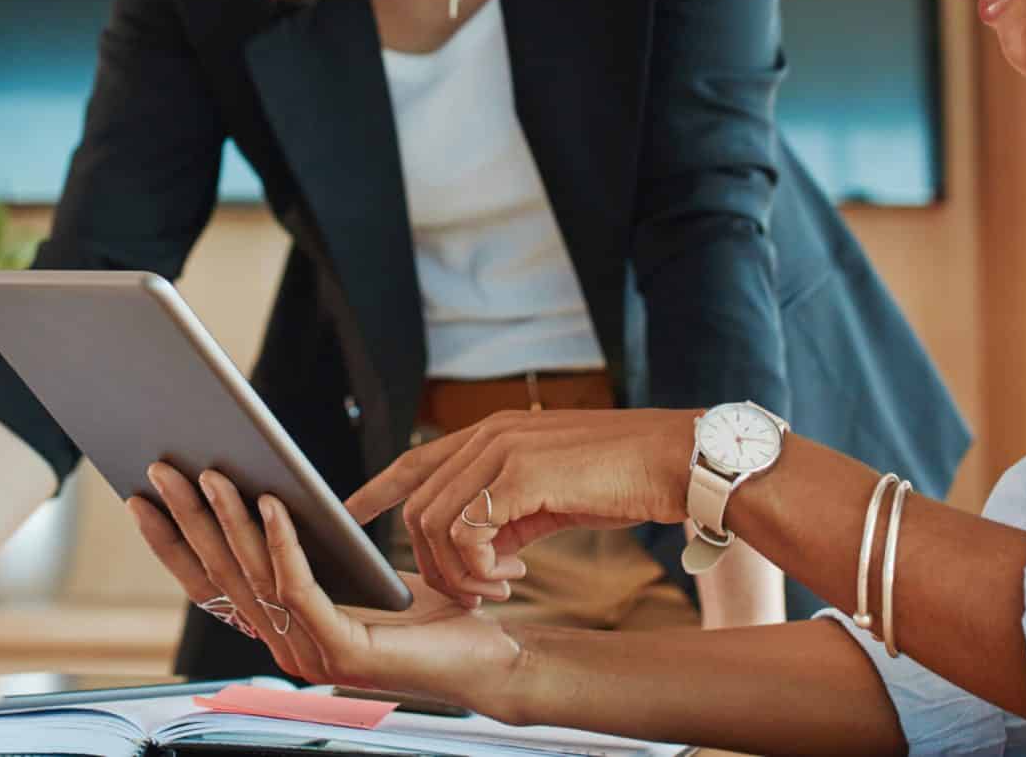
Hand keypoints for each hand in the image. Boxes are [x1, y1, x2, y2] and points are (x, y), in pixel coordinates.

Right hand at [127, 463, 522, 701]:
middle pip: (220, 575)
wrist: (488, 657)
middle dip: (186, 518)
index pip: (207, 585)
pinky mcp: (343, 652)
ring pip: (254, 577)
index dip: (170, 543)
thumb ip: (304, 548)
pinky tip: (274, 503)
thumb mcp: (350, 570)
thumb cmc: (425, 611)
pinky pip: (300, 587)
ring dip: (228, 520)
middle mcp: (284, 648)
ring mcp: (310, 655)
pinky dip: (282, 542)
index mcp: (280, 631)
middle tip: (162, 468)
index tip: (140, 496)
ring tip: (213, 472)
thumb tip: (257, 488)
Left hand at [343, 409, 696, 606]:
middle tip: (477, 591)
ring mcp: (501, 451)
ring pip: (434, 524)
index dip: (378, 488)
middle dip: (434, 563)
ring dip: (459, 572)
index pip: (416, 461)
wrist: (676, 461)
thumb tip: (483, 547)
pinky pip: (467, 533)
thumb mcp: (551, 492)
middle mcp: (488, 435)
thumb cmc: (623, 478)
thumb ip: (509, 509)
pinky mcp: (520, 475)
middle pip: (419, 508)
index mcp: (492, 434)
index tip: (350, 511)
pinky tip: (515, 573)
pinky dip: (479, 566)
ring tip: (499, 587)